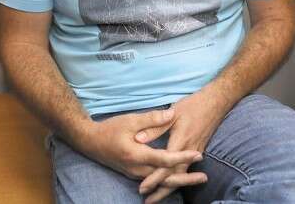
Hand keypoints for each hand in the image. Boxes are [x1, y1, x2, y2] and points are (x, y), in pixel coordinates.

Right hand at [80, 108, 204, 180]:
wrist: (90, 142)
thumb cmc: (110, 129)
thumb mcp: (130, 120)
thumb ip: (152, 118)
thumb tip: (172, 113)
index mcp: (136, 155)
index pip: (164, 159)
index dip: (182, 157)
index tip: (197, 155)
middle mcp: (136, 169)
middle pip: (165, 177)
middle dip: (186, 178)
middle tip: (204, 177)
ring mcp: (135, 174)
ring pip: (160, 181)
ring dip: (179, 180)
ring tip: (197, 178)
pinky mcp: (135, 174)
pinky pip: (154, 180)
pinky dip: (168, 180)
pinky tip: (180, 177)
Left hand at [135, 89, 229, 202]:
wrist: (216, 102)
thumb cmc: (193, 105)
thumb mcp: (173, 112)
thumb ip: (156, 126)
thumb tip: (138, 139)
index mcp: (181, 140)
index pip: (166, 165)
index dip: (154, 178)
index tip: (143, 188)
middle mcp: (190, 151)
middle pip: (175, 176)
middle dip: (162, 190)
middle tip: (148, 201)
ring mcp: (195, 152)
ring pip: (181, 175)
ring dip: (169, 187)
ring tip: (156, 198)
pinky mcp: (198, 151)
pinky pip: (186, 169)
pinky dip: (177, 179)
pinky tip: (170, 184)